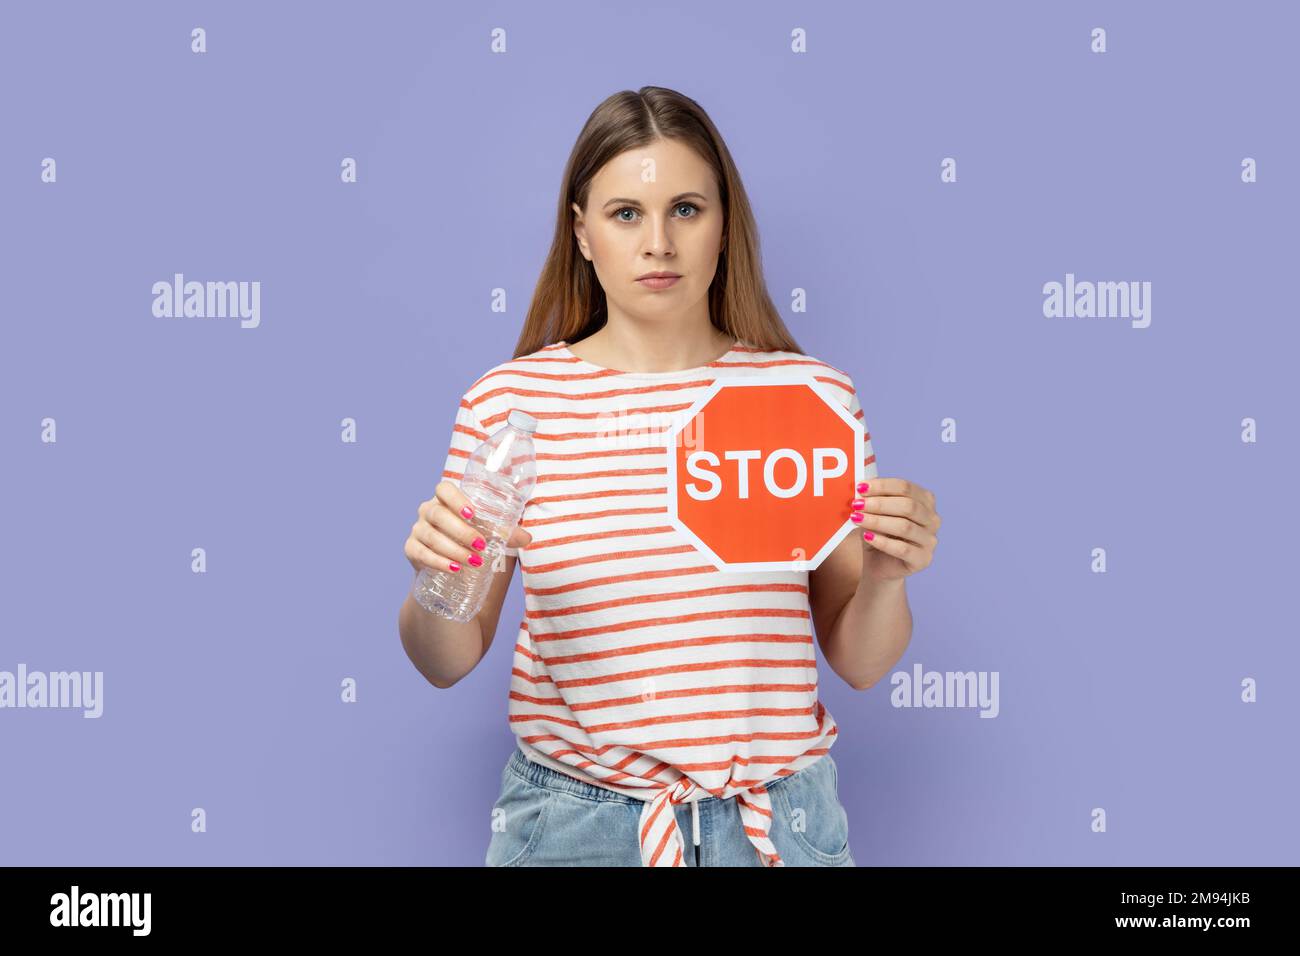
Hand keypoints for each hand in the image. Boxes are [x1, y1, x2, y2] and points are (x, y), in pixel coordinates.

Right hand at [404, 480, 532, 575]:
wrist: (448, 564)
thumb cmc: (470, 538)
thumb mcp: (488, 532)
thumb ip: (506, 532)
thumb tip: (527, 538)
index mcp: (446, 499)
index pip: (443, 489)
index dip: (456, 498)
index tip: (472, 513)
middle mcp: (428, 510)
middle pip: (438, 514)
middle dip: (461, 531)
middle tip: (481, 545)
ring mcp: (417, 529)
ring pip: (431, 536)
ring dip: (453, 549)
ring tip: (474, 562)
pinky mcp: (411, 549)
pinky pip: (420, 553)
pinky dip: (438, 562)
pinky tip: (453, 568)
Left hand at [848, 478, 939, 582]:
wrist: (879, 564)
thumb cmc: (879, 533)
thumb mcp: (875, 513)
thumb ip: (873, 500)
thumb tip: (861, 488)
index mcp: (925, 500)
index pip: (906, 487)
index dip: (882, 486)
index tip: (861, 487)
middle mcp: (932, 519)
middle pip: (909, 506)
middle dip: (880, 504)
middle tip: (857, 504)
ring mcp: (930, 540)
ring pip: (905, 527)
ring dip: (878, 521)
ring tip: (857, 519)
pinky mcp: (923, 560)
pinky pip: (902, 549)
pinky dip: (882, 542)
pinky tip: (867, 536)